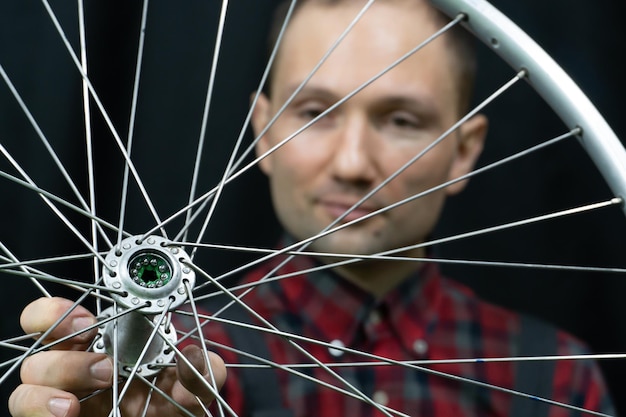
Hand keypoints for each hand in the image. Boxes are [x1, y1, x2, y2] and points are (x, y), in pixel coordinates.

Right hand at [8, 297, 225, 416]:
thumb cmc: (172, 403)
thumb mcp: (193, 384)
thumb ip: (202, 370)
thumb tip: (194, 356)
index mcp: (100, 344)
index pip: (57, 315)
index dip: (56, 310)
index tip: (85, 322)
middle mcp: (74, 367)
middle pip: (39, 349)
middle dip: (66, 358)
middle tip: (106, 370)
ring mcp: (62, 397)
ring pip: (25, 383)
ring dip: (49, 388)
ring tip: (75, 405)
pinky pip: (25, 415)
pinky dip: (38, 412)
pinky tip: (67, 414)